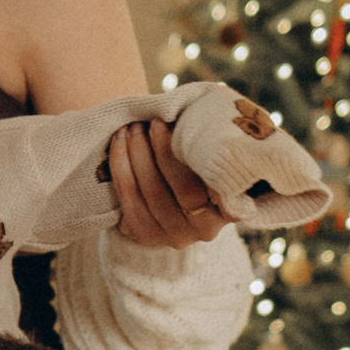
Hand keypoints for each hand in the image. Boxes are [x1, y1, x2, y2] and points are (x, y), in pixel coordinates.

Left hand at [106, 117, 230, 251]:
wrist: (175, 196)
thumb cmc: (200, 162)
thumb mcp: (214, 154)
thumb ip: (213, 143)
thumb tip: (204, 114)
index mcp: (231, 208)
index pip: (212, 183)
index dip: (182, 154)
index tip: (162, 123)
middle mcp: (205, 228)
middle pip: (181, 188)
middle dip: (157, 149)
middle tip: (147, 122)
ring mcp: (175, 236)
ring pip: (150, 192)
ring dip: (136, 154)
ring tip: (131, 128)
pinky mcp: (146, 236)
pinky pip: (128, 200)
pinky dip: (120, 167)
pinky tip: (118, 143)